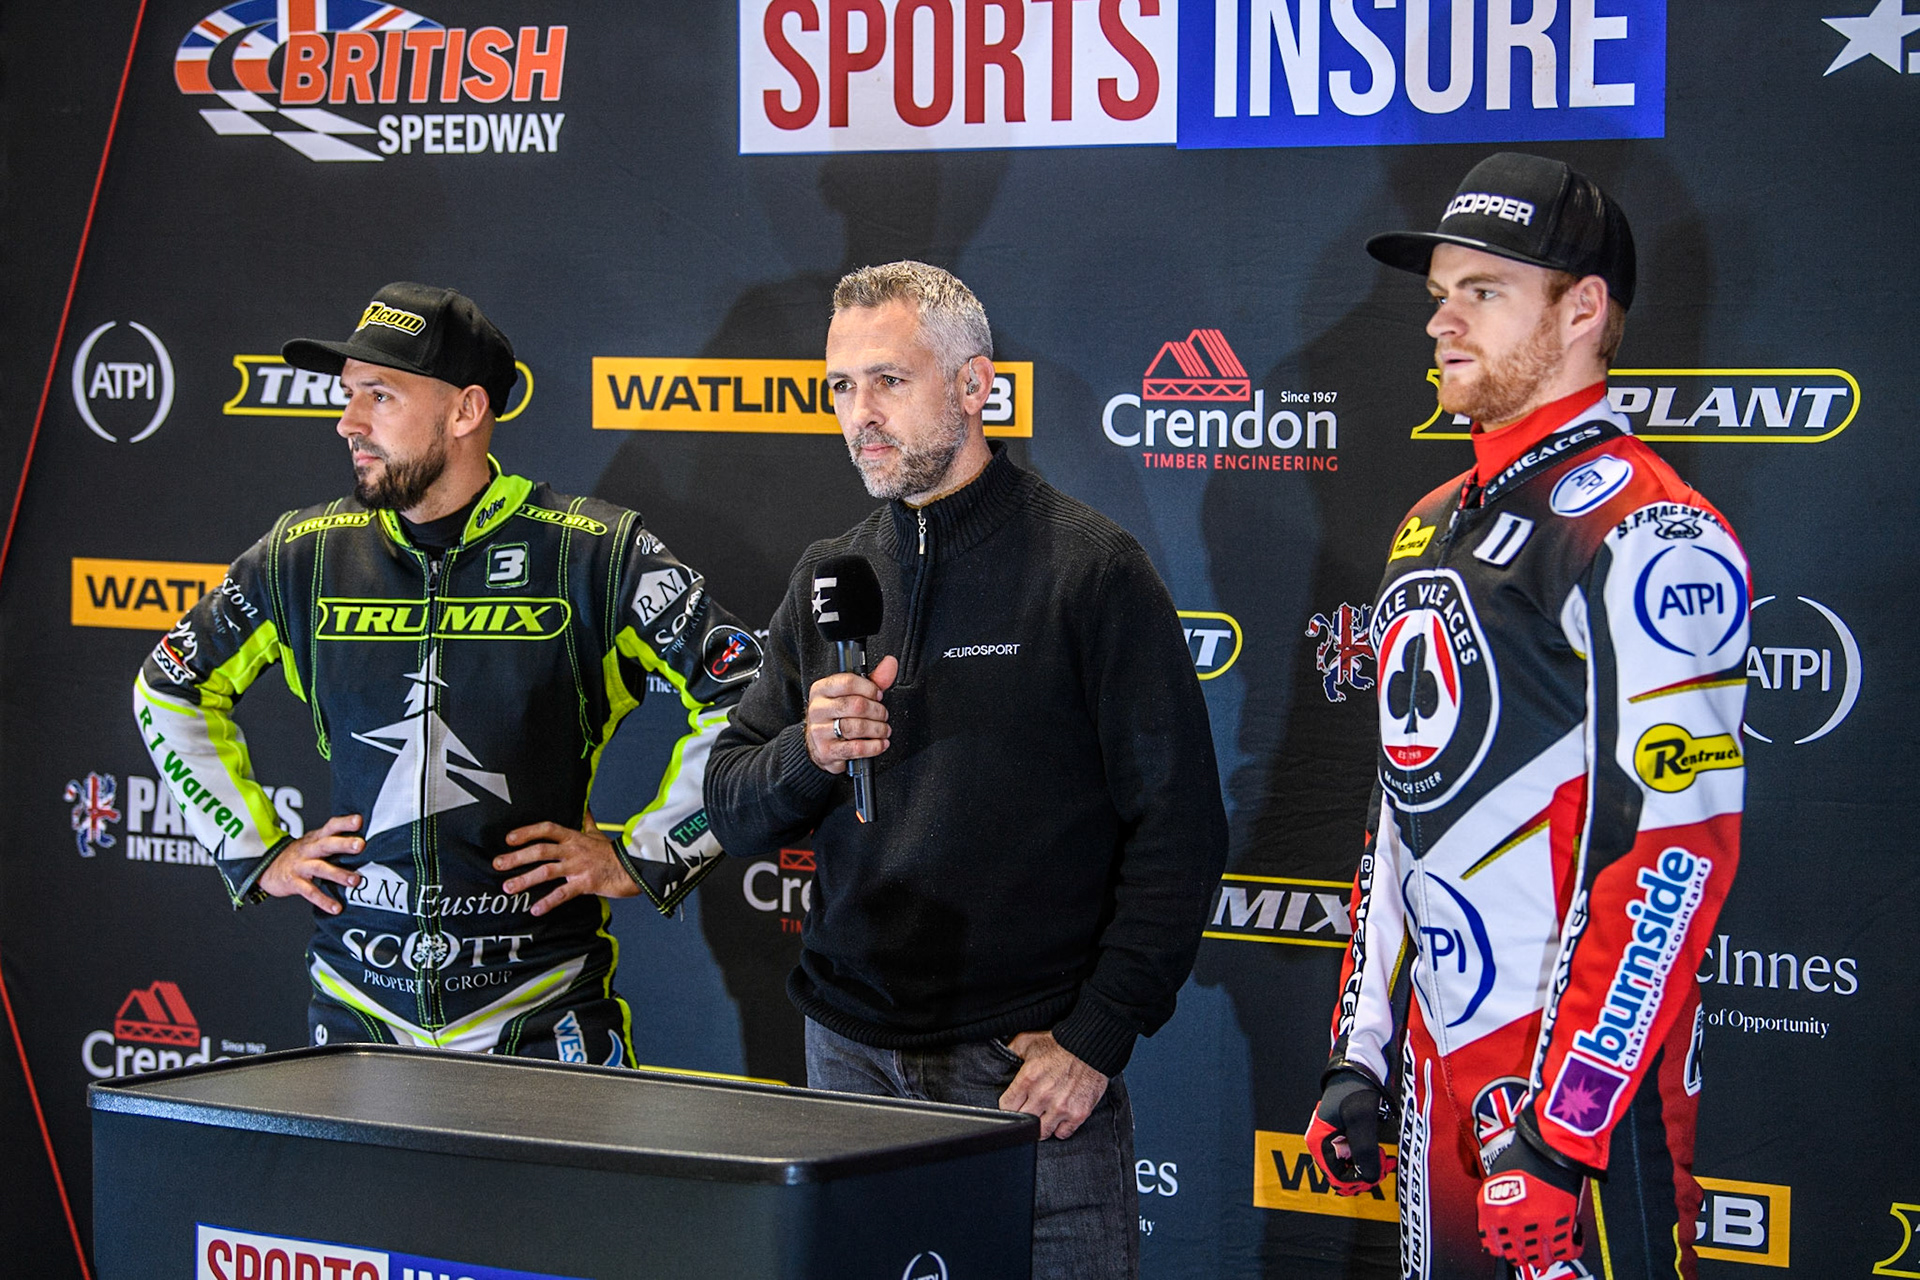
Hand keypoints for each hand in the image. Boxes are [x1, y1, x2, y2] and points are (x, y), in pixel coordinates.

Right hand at [259, 814, 364, 913]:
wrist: (266, 867)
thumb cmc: (300, 855)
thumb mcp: (314, 843)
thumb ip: (335, 841)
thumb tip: (367, 841)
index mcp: (316, 838)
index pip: (331, 826)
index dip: (344, 823)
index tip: (359, 820)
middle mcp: (308, 850)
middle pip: (326, 844)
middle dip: (343, 844)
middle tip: (361, 845)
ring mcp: (300, 866)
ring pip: (320, 868)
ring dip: (338, 874)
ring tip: (356, 881)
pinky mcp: (294, 882)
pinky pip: (310, 892)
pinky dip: (324, 900)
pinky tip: (337, 908)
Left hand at [494, 811, 639, 916]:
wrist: (636, 867)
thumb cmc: (615, 853)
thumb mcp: (599, 834)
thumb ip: (587, 822)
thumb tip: (584, 807)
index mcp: (574, 837)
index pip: (546, 829)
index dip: (527, 832)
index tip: (508, 839)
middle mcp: (573, 850)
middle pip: (540, 850)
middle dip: (516, 857)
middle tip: (497, 864)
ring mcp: (578, 867)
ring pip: (546, 871)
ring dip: (525, 879)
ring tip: (508, 887)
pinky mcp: (585, 883)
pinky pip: (563, 893)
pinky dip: (548, 902)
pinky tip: (535, 909)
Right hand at [804, 654, 897, 773]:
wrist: (819, 744)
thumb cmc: (838, 715)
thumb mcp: (852, 694)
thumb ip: (873, 680)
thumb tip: (890, 663)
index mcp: (821, 690)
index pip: (848, 682)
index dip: (870, 688)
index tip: (878, 695)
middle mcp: (818, 709)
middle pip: (856, 705)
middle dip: (877, 711)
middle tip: (883, 715)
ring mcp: (820, 731)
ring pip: (857, 727)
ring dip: (878, 729)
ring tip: (883, 730)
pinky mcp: (827, 751)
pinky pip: (856, 748)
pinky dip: (874, 746)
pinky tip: (880, 743)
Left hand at [997, 1031, 1109, 1139]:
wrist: (1091, 1046)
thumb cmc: (1060, 1044)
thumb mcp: (1028, 1041)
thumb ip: (1011, 1051)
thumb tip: (999, 1055)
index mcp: (1028, 1078)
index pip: (1006, 1106)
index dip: (1009, 1105)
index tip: (1014, 1104)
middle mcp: (1043, 1095)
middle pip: (1023, 1122)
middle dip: (1024, 1117)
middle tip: (1029, 1111)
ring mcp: (1061, 1107)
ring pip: (1042, 1132)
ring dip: (1041, 1126)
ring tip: (1043, 1118)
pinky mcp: (1078, 1114)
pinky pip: (1063, 1133)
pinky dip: (1060, 1128)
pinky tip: (1059, 1119)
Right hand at [1306, 1069, 1395, 1194]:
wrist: (1359, 1070)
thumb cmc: (1355, 1089)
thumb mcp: (1361, 1120)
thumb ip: (1364, 1150)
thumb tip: (1369, 1177)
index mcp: (1319, 1142)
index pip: (1337, 1179)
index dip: (1360, 1179)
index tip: (1379, 1169)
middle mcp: (1322, 1144)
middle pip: (1343, 1177)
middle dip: (1365, 1176)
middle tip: (1384, 1165)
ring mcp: (1332, 1141)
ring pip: (1350, 1170)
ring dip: (1368, 1170)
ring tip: (1385, 1160)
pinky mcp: (1343, 1138)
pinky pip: (1354, 1159)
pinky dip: (1368, 1161)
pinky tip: (1381, 1155)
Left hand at [1478, 1132, 1585, 1271]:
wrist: (1548, 1144)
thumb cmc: (1524, 1155)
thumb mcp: (1497, 1179)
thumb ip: (1496, 1203)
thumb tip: (1500, 1220)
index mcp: (1491, 1210)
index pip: (1493, 1245)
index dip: (1504, 1247)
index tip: (1510, 1245)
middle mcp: (1511, 1222)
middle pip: (1518, 1255)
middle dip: (1525, 1252)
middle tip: (1532, 1246)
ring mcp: (1536, 1225)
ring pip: (1541, 1259)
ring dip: (1546, 1254)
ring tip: (1551, 1245)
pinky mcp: (1562, 1224)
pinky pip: (1565, 1250)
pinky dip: (1569, 1248)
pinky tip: (1570, 1239)